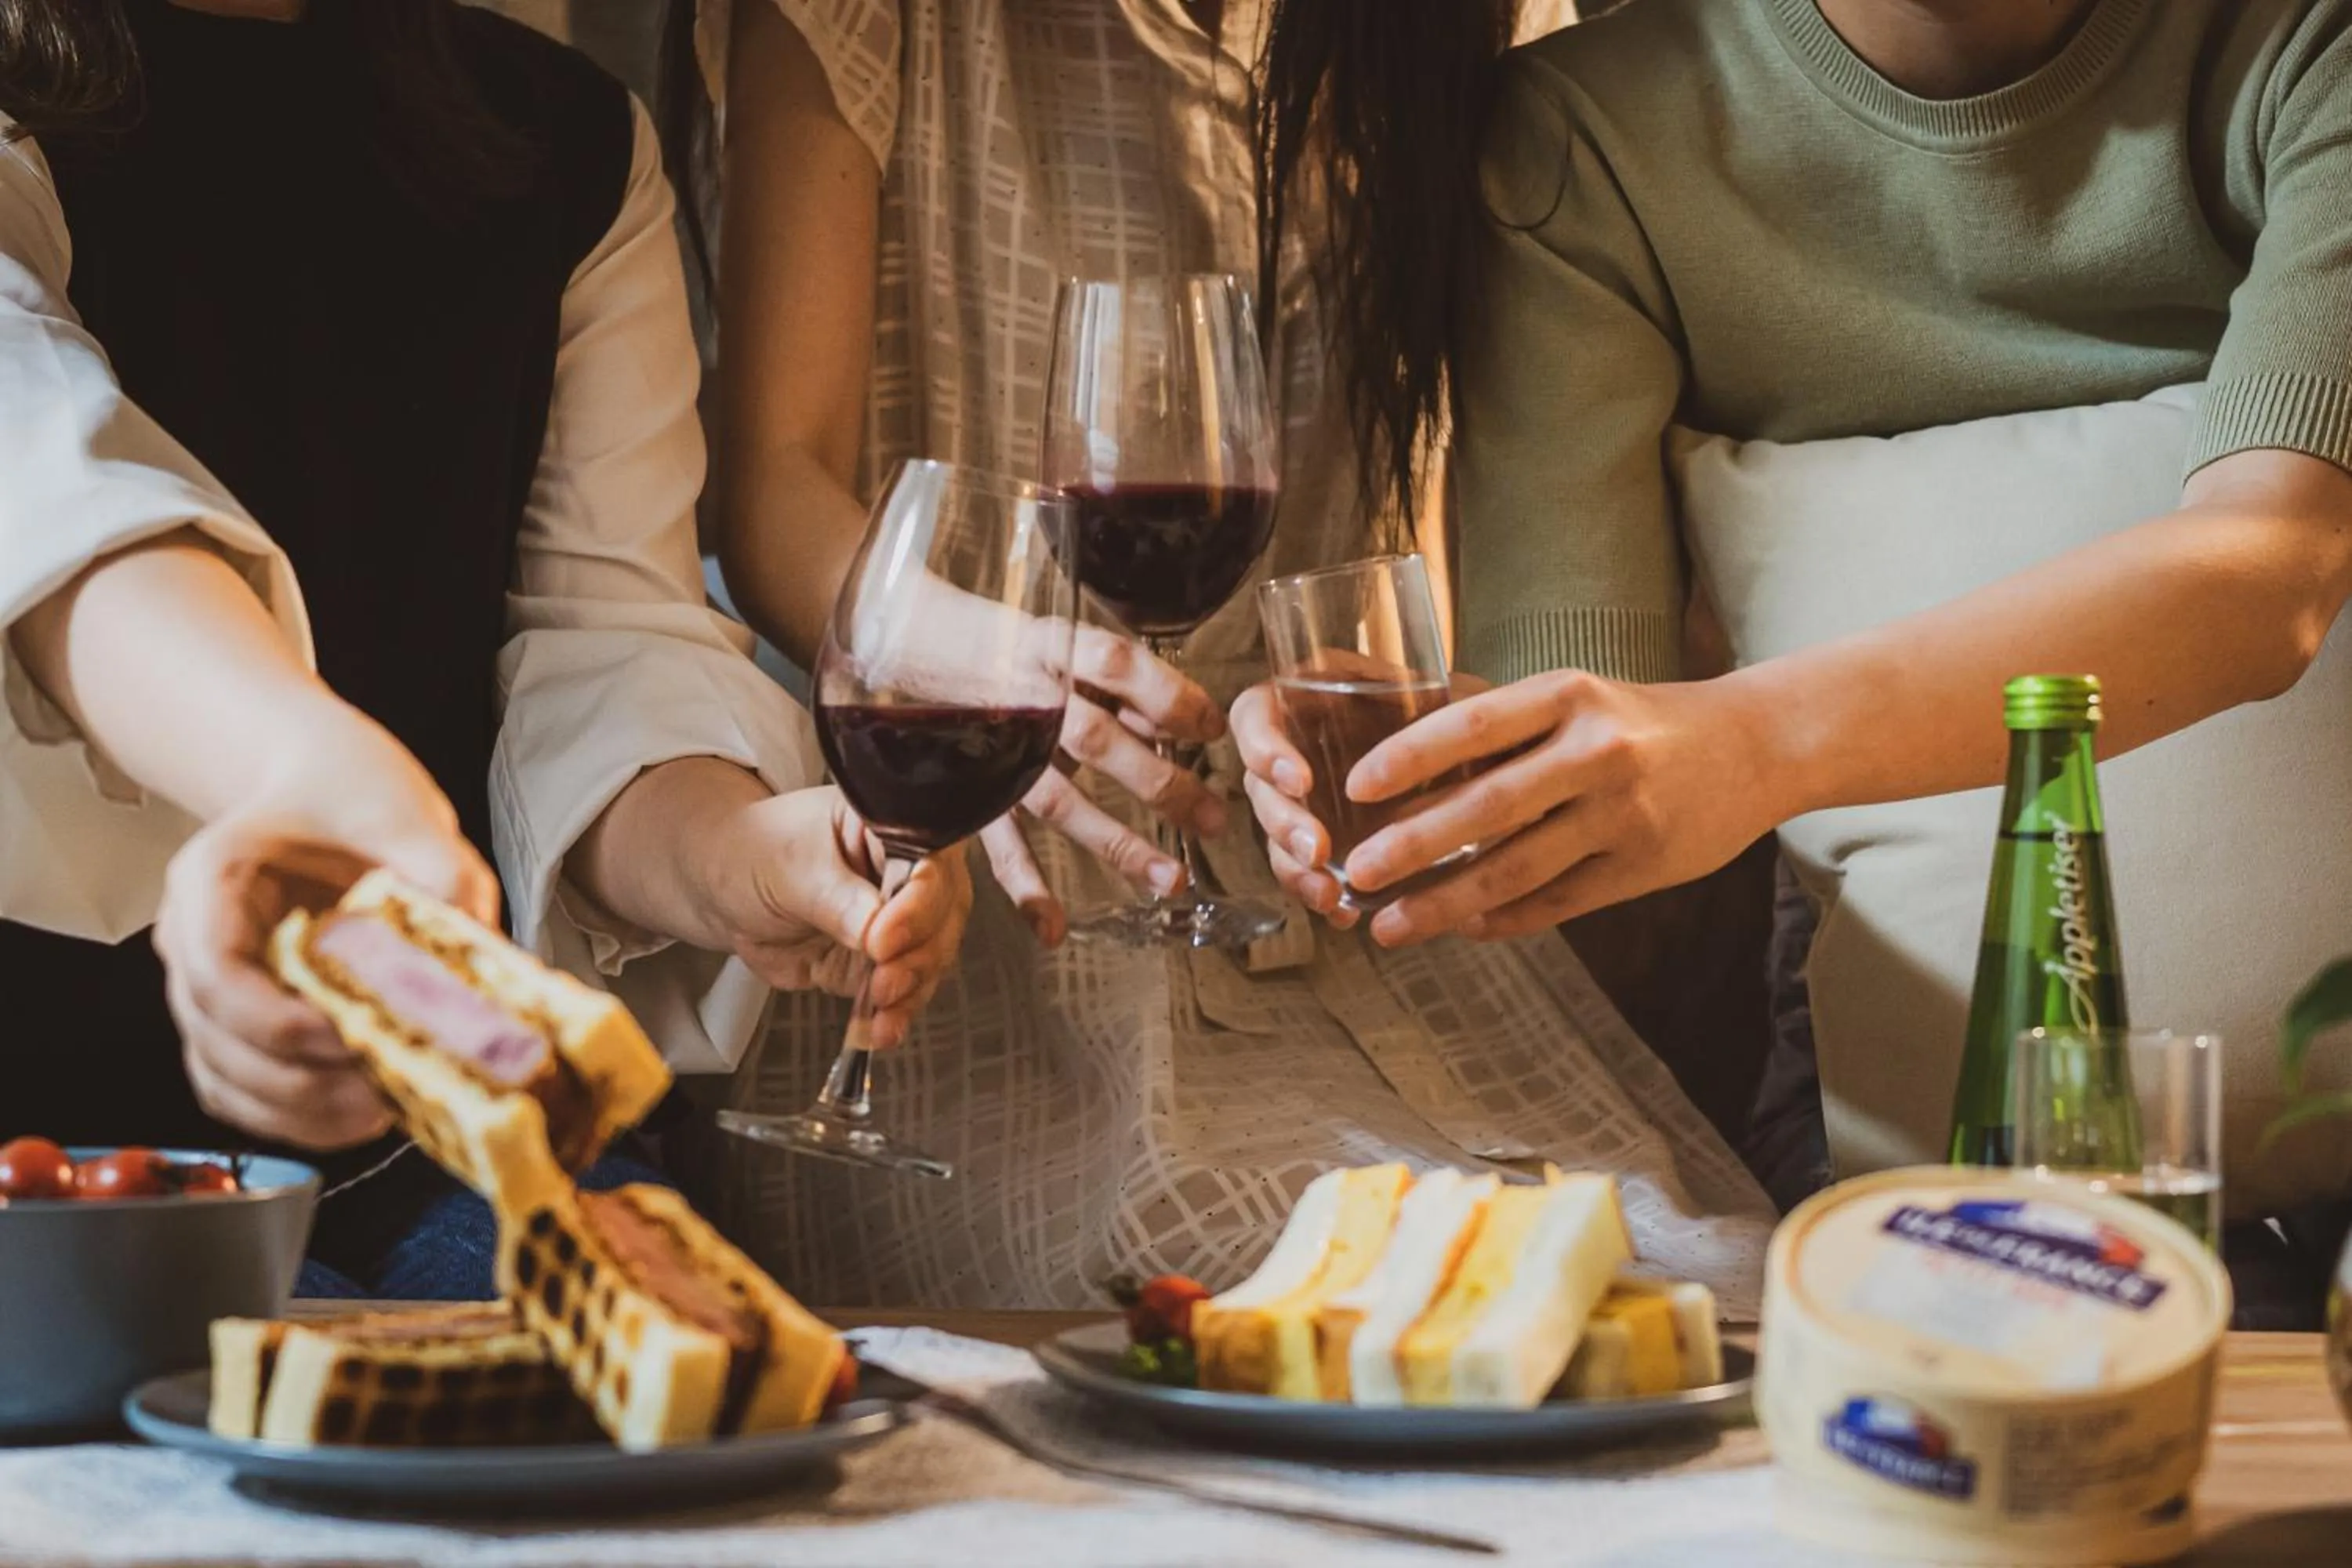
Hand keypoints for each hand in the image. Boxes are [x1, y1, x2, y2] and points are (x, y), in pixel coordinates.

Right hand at [154, 719, 497, 1150]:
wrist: (321, 783)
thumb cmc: (353, 793)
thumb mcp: (405, 814)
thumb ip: (440, 875)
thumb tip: (478, 949)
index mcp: (212, 877)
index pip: (217, 974)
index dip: (281, 1024)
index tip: (352, 1038)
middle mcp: (191, 937)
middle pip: (219, 1042)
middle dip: (303, 1083)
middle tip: (388, 1093)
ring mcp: (207, 986)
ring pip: (228, 1081)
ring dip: (303, 1112)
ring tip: (386, 1110)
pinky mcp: (237, 1022)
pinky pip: (247, 1092)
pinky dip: (299, 1117)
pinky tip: (364, 1113)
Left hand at [702, 786, 973, 1047]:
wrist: (724, 888)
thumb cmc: (756, 852)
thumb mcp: (789, 866)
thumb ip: (833, 897)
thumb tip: (875, 930)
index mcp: (893, 826)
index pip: (930, 860)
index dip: (917, 903)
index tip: (884, 938)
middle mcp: (907, 871)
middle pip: (943, 913)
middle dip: (919, 953)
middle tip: (884, 977)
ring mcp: (901, 919)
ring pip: (933, 956)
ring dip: (911, 988)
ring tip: (880, 1006)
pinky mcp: (885, 961)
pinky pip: (905, 990)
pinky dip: (896, 1013)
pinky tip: (880, 1028)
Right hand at [981, 625, 1227, 944]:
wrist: (930, 649)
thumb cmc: (1029, 657)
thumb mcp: (1078, 651)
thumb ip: (1129, 691)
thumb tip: (1190, 729)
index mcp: (1056, 648)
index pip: (1116, 665)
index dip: (1169, 697)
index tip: (1213, 730)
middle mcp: (1024, 698)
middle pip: (1095, 740)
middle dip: (1159, 784)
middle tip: (1212, 820)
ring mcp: (995, 750)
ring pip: (1057, 801)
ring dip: (1117, 844)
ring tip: (1170, 880)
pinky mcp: (973, 790)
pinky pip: (999, 843)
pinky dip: (1025, 888)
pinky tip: (1053, 928)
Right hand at [1230, 670, 1493, 930]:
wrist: (1470, 757)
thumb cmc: (1452, 712)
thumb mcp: (1443, 694)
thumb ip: (1435, 699)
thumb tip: (1448, 708)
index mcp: (1306, 697)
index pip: (1254, 716)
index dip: (1265, 749)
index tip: (1301, 782)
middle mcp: (1292, 747)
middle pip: (1259, 787)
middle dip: (1284, 824)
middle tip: (1318, 852)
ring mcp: (1303, 799)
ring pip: (1275, 837)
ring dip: (1295, 869)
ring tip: (1329, 896)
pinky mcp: (1320, 840)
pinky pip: (1304, 870)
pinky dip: (1321, 893)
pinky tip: (1345, 913)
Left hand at [1335, 670, 1784, 946]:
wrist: (1755, 746)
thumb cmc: (1642, 720)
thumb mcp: (1578, 697)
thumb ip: (1505, 727)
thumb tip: (1405, 758)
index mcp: (1569, 697)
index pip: (1474, 725)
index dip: (1409, 758)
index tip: (1354, 789)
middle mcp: (1595, 752)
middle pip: (1487, 807)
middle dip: (1412, 845)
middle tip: (1356, 873)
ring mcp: (1621, 815)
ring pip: (1516, 869)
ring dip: (1445, 903)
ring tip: (1390, 926)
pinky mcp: (1642, 867)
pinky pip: (1557, 903)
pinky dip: (1504, 920)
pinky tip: (1463, 930)